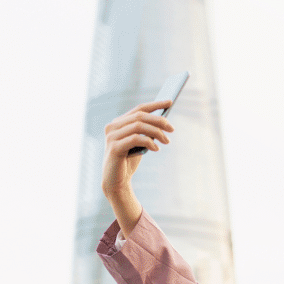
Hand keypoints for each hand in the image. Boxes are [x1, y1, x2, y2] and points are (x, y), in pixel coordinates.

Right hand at [101, 101, 173, 233]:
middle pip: (140, 116)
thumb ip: (146, 131)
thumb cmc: (129, 161)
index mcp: (118, 123)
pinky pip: (135, 139)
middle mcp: (112, 127)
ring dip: (156, 132)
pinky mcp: (114, 147)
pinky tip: (156, 148)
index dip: (155, 104)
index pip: (138, 109)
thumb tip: (164, 121)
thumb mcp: (140, 143)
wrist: (117, 182)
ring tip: (167, 140)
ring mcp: (112, 136)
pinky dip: (148, 142)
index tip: (170, 102)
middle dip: (159, 120)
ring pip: (138, 126)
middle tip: (172, 129)